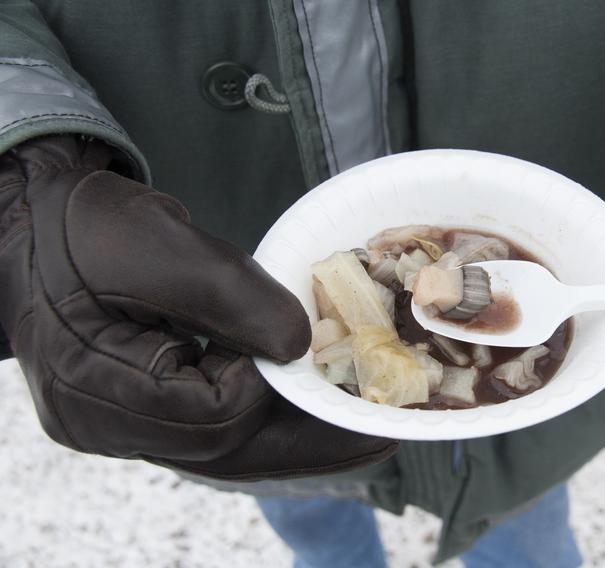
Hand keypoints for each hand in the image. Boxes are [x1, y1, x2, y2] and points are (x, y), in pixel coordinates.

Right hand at [0, 136, 396, 478]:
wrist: (36, 230)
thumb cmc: (88, 228)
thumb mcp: (160, 242)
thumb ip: (232, 297)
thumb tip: (301, 347)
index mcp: (93, 387)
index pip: (208, 415)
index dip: (266, 384)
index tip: (304, 346)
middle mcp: (103, 425)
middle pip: (224, 451)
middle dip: (307, 437)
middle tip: (382, 430)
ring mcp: (120, 427)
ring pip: (223, 451)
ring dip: (293, 436)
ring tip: (361, 425)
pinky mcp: (139, 414)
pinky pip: (214, 433)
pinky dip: (266, 421)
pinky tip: (307, 407)